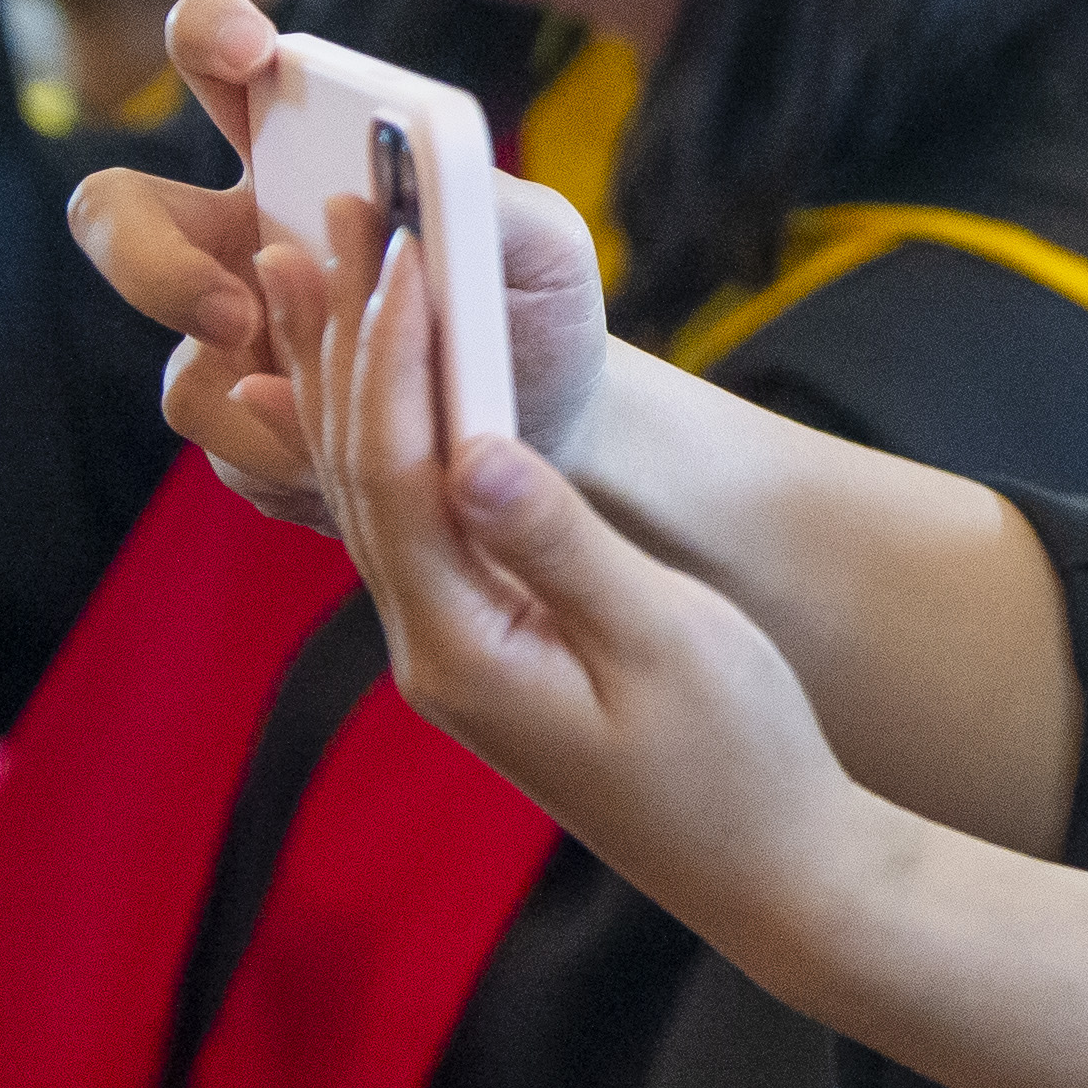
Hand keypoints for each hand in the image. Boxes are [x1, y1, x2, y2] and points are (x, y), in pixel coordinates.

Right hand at [68, 0, 613, 523]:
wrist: (543, 430)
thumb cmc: (530, 306)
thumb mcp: (541, 245)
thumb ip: (490, 204)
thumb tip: (426, 180)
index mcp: (299, 157)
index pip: (218, 58)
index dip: (210, 32)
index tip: (249, 50)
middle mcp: (238, 237)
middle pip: (112, 212)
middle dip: (151, 264)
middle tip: (244, 308)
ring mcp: (226, 338)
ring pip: (179, 372)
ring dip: (262, 406)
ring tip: (355, 426)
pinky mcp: (244, 425)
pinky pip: (228, 446)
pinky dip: (300, 462)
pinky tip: (366, 468)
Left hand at [277, 187, 864, 957]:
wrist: (768, 867)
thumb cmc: (738, 757)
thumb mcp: (664, 643)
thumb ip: (564, 547)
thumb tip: (478, 449)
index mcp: (464, 650)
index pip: (400, 475)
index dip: (391, 353)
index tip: (394, 247)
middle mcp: (432, 651)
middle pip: (358, 475)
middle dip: (339, 343)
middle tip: (320, 221)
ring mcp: (452, 652)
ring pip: (373, 496)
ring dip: (351, 378)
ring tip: (324, 273)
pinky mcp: (483, 646)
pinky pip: (414, 522)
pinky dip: (397, 434)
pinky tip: (392, 380)